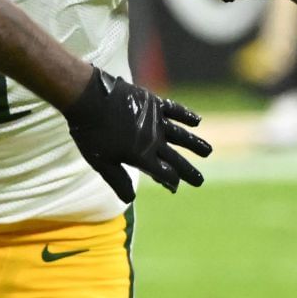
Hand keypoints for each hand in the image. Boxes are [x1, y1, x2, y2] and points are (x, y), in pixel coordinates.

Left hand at [63, 70, 210, 202]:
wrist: (89, 98)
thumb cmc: (91, 133)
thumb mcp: (101, 162)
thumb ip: (118, 180)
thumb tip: (130, 198)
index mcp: (142, 157)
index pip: (163, 173)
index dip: (170, 182)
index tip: (174, 187)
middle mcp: (154, 140)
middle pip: (175, 159)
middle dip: (187, 171)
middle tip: (199, 181)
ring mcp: (156, 121)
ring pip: (181, 135)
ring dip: (194, 144)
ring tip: (207, 151)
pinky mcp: (153, 103)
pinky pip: (175, 110)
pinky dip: (186, 115)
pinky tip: (197, 121)